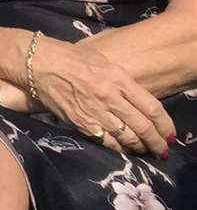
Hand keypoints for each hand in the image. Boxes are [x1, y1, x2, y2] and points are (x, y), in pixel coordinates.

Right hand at [29, 36, 173, 156]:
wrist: (39, 63)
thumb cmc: (72, 58)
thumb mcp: (104, 62)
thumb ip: (123, 82)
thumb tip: (140, 101)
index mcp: (118, 79)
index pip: (151, 107)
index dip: (165, 125)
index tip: (170, 134)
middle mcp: (109, 97)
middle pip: (142, 126)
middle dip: (156, 142)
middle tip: (163, 150)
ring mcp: (95, 111)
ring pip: (126, 137)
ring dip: (140, 147)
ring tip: (146, 151)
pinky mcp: (80, 122)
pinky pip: (105, 141)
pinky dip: (118, 148)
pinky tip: (124, 150)